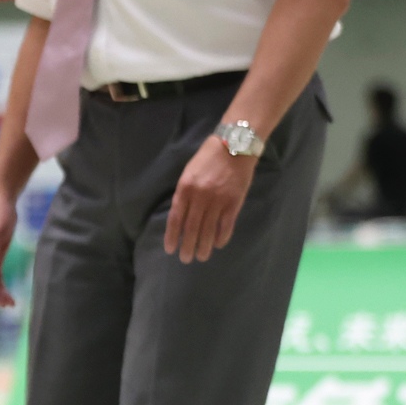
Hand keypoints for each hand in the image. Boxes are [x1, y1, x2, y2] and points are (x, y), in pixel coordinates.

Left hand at [163, 135, 258, 263]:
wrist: (235, 145)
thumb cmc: (208, 158)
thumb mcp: (189, 173)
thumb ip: (184, 194)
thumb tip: (181, 217)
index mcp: (185, 189)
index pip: (176, 219)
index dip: (172, 236)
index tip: (170, 249)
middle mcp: (200, 197)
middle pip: (191, 228)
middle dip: (188, 246)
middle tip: (186, 259)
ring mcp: (218, 200)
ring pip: (209, 230)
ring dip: (204, 246)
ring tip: (202, 257)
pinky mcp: (234, 202)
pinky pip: (226, 225)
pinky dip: (222, 237)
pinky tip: (218, 245)